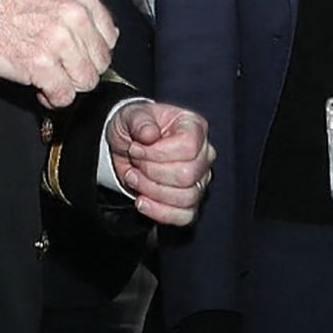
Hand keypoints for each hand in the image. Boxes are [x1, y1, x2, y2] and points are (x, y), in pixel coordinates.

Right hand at [0, 0, 116, 107]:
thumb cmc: (9, 3)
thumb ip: (83, 12)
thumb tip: (109, 37)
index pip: (109, 37)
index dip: (91, 52)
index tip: (75, 54)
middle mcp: (75, 15)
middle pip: (100, 62)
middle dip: (80, 70)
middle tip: (59, 67)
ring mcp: (59, 40)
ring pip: (86, 81)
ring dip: (67, 84)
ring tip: (48, 75)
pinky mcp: (42, 64)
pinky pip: (64, 95)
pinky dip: (53, 97)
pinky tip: (40, 86)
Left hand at [105, 100, 212, 225]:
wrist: (128, 148)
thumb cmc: (135, 127)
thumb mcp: (131, 115)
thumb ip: (139, 121)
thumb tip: (149, 134)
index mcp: (195, 127)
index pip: (188, 147)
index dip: (157, 152)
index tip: (136, 149)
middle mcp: (204, 154)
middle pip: (187, 175)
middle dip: (152, 172)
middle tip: (134, 163)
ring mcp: (200, 180)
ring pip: (186, 197)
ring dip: (152, 191)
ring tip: (133, 178)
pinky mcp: (191, 202)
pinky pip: (184, 216)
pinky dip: (159, 212)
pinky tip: (141, 201)